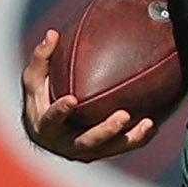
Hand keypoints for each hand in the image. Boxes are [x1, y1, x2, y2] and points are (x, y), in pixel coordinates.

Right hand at [21, 28, 157, 162]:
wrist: (46, 131)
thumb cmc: (39, 98)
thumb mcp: (34, 79)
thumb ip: (42, 58)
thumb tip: (52, 33)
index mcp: (44, 128)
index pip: (51, 120)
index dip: (60, 112)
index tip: (72, 99)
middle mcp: (65, 145)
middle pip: (87, 141)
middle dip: (106, 130)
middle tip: (123, 114)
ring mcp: (84, 152)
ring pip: (109, 148)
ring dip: (129, 137)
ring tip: (147, 123)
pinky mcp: (100, 153)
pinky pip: (121, 148)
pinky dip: (137, 139)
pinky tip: (152, 125)